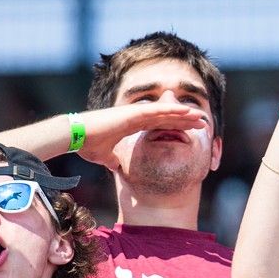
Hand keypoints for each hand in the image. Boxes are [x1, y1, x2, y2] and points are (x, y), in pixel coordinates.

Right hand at [77, 103, 205, 169]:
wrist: (76, 136)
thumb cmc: (87, 144)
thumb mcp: (104, 156)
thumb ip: (112, 159)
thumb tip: (116, 167)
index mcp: (132, 125)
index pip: (160, 125)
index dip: (176, 126)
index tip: (190, 130)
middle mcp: (136, 117)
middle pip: (167, 117)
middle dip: (185, 119)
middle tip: (203, 122)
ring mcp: (136, 113)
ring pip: (166, 112)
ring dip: (184, 114)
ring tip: (200, 116)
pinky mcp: (133, 112)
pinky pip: (158, 111)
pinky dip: (173, 110)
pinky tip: (187, 111)